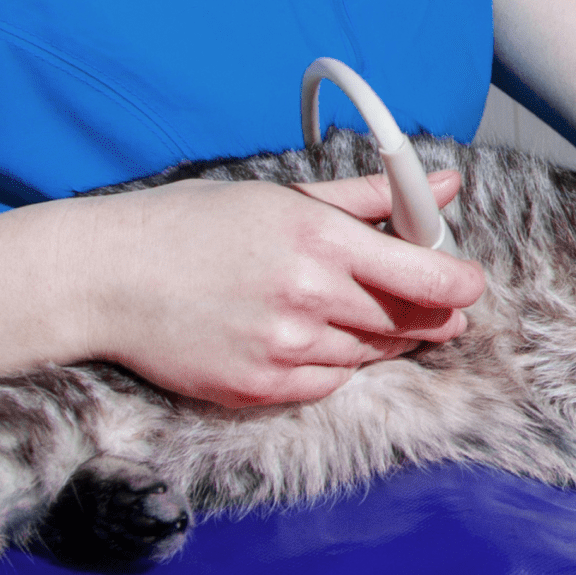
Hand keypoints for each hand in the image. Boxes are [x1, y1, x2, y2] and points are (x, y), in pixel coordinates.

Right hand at [75, 170, 483, 406]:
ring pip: (370, 354)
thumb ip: (370, 197)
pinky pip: (329, 382)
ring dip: (379, 336)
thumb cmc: (190, 226)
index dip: (461, 284)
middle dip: (428, 313)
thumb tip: (442, 186)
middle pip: (407, 320)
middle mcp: (308, 297)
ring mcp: (283, 349)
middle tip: (427, 303)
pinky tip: (313, 336)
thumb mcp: (281, 197)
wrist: (107, 278)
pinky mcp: (259, 388)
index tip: (468, 284)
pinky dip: (336, 362)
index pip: (428, 275)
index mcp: (318, 239)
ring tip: (347, 308)